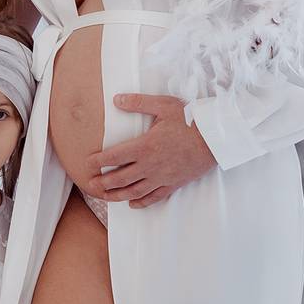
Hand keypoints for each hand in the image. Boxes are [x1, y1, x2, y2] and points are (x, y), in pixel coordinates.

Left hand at [81, 94, 215, 207]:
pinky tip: (132, 204)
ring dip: (117, 195)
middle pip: (120, 178)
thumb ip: (138, 103)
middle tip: (89, 185)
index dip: (98, 162)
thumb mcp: (163, 105)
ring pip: (134, 191)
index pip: (114, 157)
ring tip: (104, 197)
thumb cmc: (190, 120)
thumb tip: (116, 99)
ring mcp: (162, 177)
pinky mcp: (174, 184)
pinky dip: (142, 202)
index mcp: (144, 146)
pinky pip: (155, 197)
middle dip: (102, 182)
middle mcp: (150, 165)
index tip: (87, 164)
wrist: (215, 139)